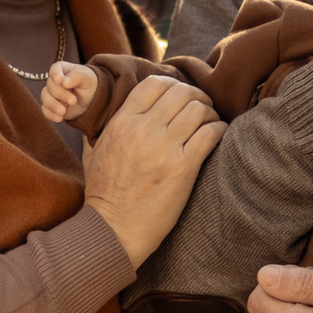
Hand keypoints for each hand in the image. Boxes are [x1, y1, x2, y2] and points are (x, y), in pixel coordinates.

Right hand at [41, 60, 100, 122]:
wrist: (91, 99)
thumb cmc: (88, 83)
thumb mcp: (87, 77)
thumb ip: (77, 76)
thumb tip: (64, 82)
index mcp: (63, 70)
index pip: (55, 69)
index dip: (56, 74)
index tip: (60, 81)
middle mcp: (54, 81)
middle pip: (50, 86)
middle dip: (61, 94)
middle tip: (73, 101)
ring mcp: (51, 94)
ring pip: (45, 98)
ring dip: (53, 105)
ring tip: (63, 112)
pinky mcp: (51, 106)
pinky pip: (45, 110)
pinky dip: (51, 115)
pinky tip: (59, 118)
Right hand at [83, 76, 224, 267]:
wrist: (113, 229)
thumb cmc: (104, 193)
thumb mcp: (93, 153)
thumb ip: (99, 128)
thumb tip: (101, 110)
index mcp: (122, 122)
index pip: (154, 83)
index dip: (173, 85)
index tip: (181, 97)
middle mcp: (142, 130)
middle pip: (181, 92)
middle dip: (197, 96)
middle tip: (203, 108)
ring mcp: (163, 147)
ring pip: (199, 109)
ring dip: (210, 113)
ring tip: (210, 123)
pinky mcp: (182, 167)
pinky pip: (211, 133)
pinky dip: (219, 130)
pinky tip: (218, 136)